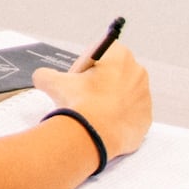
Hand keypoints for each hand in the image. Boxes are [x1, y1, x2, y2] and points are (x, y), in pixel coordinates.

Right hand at [34, 41, 155, 164]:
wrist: (92, 135)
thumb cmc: (78, 103)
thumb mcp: (53, 82)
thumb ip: (46, 74)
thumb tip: (42, 77)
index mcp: (120, 55)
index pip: (99, 53)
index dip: (83, 65)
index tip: (74, 78)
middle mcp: (137, 72)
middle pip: (113, 72)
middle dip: (98, 82)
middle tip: (81, 96)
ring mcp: (145, 96)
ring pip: (123, 94)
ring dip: (108, 100)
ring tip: (91, 113)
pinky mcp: (146, 118)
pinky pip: (130, 114)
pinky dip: (118, 118)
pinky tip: (103, 124)